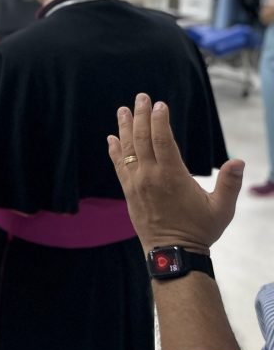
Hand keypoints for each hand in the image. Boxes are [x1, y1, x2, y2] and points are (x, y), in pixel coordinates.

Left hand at [107, 93, 244, 253]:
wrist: (173, 252)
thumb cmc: (200, 230)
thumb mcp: (222, 209)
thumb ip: (230, 184)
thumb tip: (238, 161)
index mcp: (172, 176)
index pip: (162, 140)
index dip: (159, 120)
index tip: (160, 104)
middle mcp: (150, 176)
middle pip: (142, 139)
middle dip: (141, 116)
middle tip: (140, 97)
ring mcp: (136, 183)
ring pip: (127, 149)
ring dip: (124, 127)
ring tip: (122, 109)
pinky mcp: (128, 191)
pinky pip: (118, 166)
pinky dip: (114, 151)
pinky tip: (111, 138)